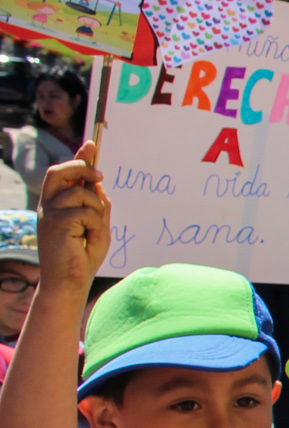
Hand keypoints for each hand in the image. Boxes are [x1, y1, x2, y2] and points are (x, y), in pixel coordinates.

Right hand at [37, 140, 110, 294]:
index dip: (78, 159)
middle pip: (60, 172)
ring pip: (80, 193)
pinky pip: (85, 213)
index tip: (91, 145)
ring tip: (94, 230)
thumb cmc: (82, 257)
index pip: (65, 175)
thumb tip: (97, 185)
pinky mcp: (54, 223)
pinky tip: (89, 240)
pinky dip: (95, 226)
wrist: (69, 282)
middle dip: (81, 167)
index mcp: (57, 205)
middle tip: (100, 176)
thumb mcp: (97, 227)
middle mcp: (49, 205)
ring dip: (97, 210)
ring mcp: (49, 213)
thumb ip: (97, 206)